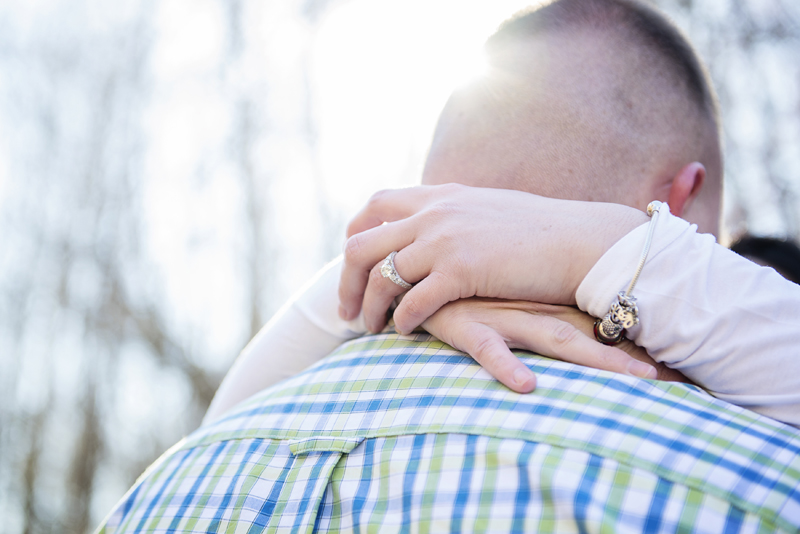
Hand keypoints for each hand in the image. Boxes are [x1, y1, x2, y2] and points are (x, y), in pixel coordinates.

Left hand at [339, 184, 648, 333]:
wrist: (581, 240)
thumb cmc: (543, 232)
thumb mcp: (489, 209)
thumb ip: (456, 213)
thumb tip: (437, 222)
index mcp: (441, 196)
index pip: (376, 204)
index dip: (355, 234)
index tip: (353, 264)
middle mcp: (435, 213)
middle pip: (363, 244)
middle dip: (347, 280)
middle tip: (347, 309)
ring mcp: (446, 239)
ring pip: (382, 275)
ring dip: (369, 306)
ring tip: (369, 328)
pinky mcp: (463, 270)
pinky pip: (414, 299)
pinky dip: (402, 319)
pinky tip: (404, 331)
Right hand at [420, 298, 683, 392]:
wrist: (409, 267)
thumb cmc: (453, 286)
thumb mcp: (492, 295)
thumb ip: (523, 309)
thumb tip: (555, 327)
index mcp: (539, 299)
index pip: (597, 319)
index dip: (634, 340)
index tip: (676, 367)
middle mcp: (528, 306)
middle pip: (592, 332)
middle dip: (631, 357)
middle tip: (675, 379)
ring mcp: (500, 315)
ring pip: (557, 339)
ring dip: (599, 361)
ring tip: (639, 379)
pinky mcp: (464, 324)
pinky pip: (487, 348)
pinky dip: (506, 367)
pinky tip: (527, 386)